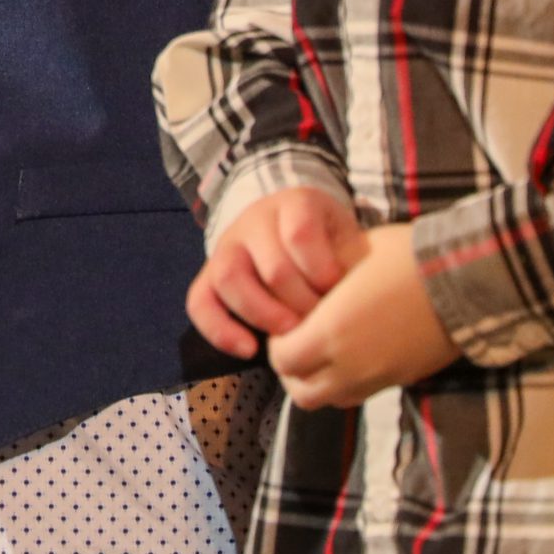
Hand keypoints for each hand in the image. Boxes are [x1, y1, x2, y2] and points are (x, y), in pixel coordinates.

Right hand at [186, 185, 367, 358]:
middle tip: (320, 323)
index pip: (300, 233)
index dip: (321, 270)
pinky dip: (221, 330)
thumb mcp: (347, 239)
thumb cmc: (330, 243)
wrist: (297, 231)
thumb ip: (351, 263)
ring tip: (289, 335)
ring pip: (230, 278)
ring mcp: (227, 246)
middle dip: (300, 303)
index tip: (337, 291)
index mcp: (295, 203)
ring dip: (264, 315)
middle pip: (271, 265)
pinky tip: (249, 350)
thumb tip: (354, 304)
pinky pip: (199, 302)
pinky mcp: (208, 276)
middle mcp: (254, 219)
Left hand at [267, 223, 459, 408]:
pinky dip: (344, 384)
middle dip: (292, 367)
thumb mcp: (354, 254)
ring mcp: (376, 379)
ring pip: (328, 400)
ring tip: (324, 350)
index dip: (278, 340)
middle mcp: (349, 366)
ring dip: (317, 381)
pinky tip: (352, 353)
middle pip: (299, 389)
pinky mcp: (398, 381)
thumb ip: (320, 275)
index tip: (288, 319)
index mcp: (331, 332)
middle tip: (299, 339)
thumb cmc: (407, 258)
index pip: (282, 358)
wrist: (465, 280)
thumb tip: (303, 287)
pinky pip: (357, 396)